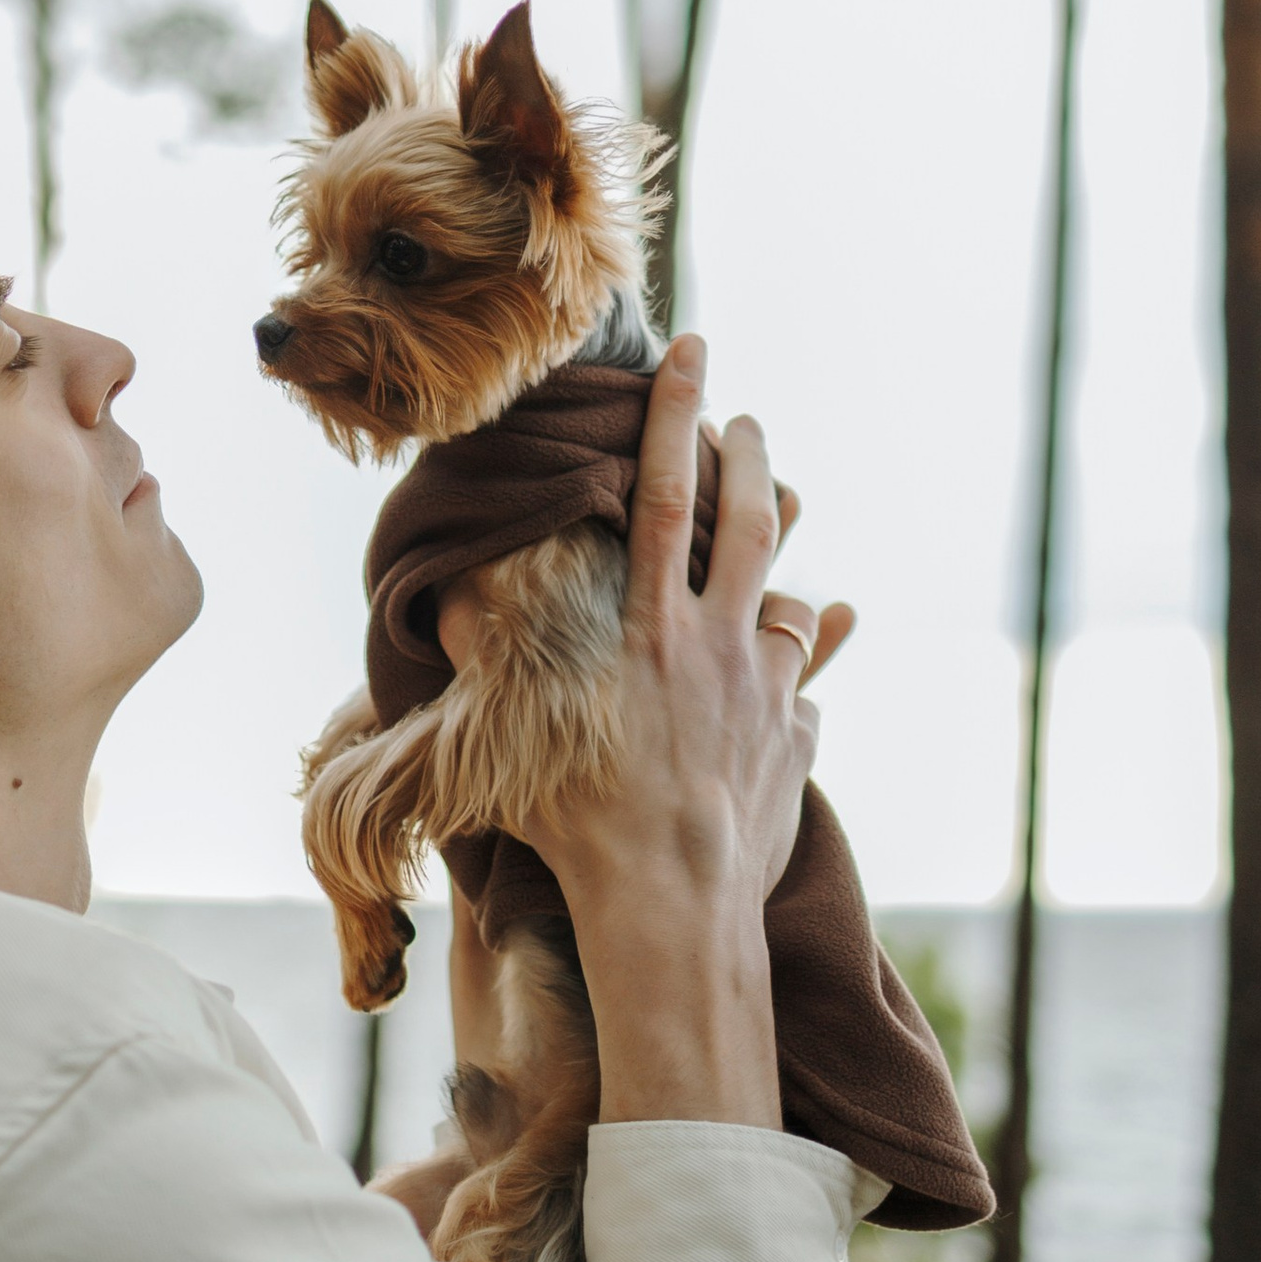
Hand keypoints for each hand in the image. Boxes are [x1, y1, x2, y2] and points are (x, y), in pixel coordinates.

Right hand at [523, 335, 850, 1127]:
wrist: (670, 906)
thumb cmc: (577, 828)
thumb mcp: (517, 735)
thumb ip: (493, 667)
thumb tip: (449, 613)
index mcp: (647, 626)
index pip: (665, 494)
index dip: (677, 417)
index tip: (693, 355)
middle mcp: (714, 640)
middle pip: (748, 520)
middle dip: (748, 456)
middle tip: (747, 415)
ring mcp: (764, 688)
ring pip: (784, 599)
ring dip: (780, 564)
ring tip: (777, 533)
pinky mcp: (793, 738)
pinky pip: (805, 682)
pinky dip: (804, 661)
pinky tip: (811, 656)